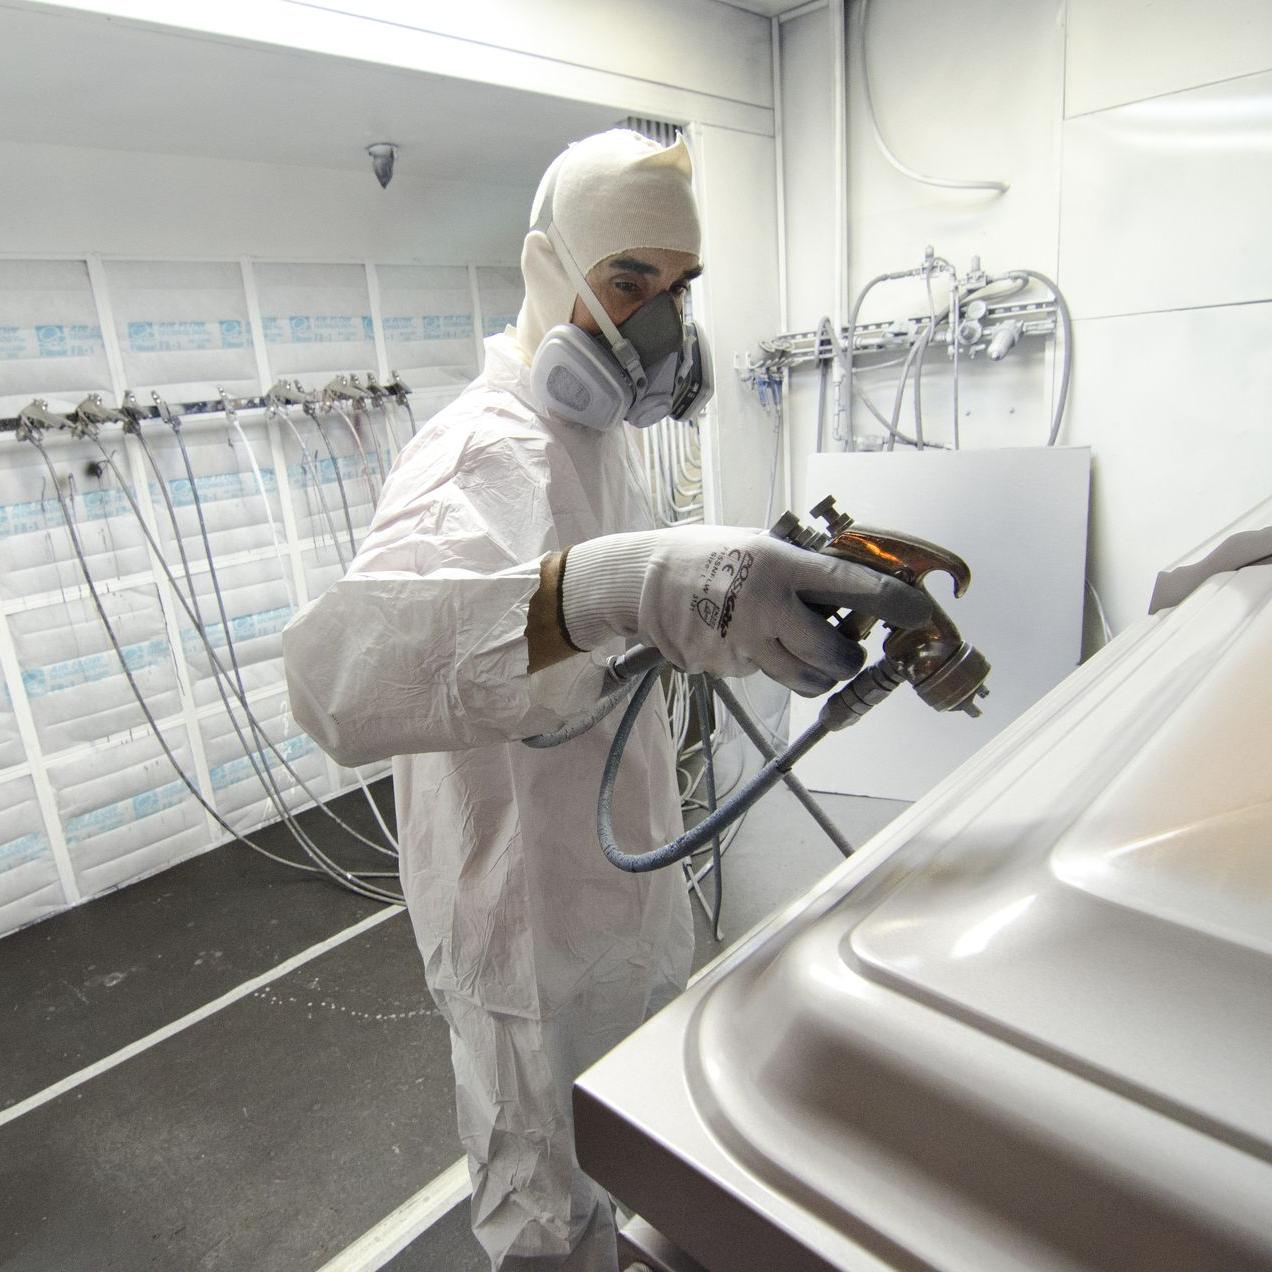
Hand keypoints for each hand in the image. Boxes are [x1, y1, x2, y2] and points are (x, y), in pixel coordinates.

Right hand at [561, 525, 930, 694]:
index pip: (851, 586)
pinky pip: (765, 676)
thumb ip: (804, 570)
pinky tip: (748, 640)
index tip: (920, 613)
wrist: (644, 578)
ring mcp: (743, 642)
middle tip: (845, 650)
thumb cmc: (711, 555)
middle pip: (832, 655)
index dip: (892, 603)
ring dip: (817, 674)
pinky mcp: (724, 666)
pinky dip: (769, 666)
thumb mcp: (763, 547)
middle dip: (847, 659)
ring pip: (804, 679)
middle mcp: (766, 607)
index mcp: (781, 566)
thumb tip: (856, 594)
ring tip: (806, 654)